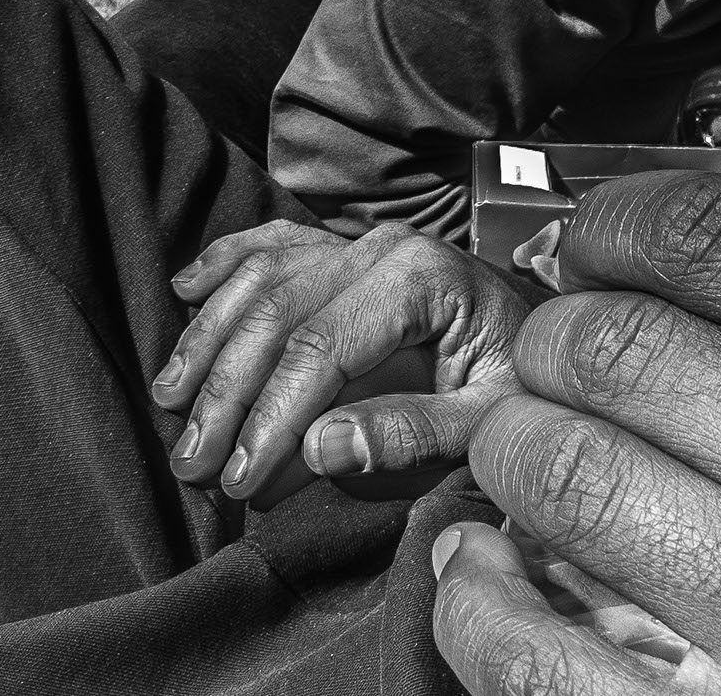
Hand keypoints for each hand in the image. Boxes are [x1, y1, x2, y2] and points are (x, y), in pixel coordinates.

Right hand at [153, 218, 539, 506]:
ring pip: (262, 278)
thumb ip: (414, 433)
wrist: (549, 341)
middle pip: (278, 313)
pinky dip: (225, 265)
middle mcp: (387, 245)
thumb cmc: (522, 381)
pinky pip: (274, 245)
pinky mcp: (349, 249)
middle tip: (192, 465)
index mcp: (425, 277)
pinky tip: (185, 291)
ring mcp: (363, 241)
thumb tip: (320, 448)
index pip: (322, 348)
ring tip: (171, 404)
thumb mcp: (491, 419)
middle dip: (225, 393)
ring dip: (207, 341)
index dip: (269, 418)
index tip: (237, 479)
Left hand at [429, 167, 720, 695]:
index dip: (619, 217)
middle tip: (552, 339)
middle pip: (625, 353)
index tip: (592, 234)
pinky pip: (550, 664)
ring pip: (571, 487)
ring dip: (514, 448)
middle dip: (555, 329)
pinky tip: (482, 573)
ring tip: (526, 442)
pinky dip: (483, 608)